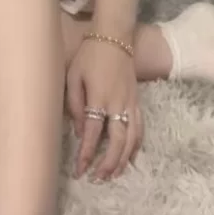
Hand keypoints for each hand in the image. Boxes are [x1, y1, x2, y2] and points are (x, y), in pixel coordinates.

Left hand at [66, 39, 143, 180]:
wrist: (115, 36)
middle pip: (117, 142)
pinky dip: (136, 146)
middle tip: (97, 178)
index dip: (86, 154)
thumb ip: (74, 104)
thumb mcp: (73, 76)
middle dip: (108, 164)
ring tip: (113, 175)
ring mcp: (131, 104)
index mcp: (99, 98)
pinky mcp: (137, 101)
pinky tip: (131, 158)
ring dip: (123, 160)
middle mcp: (118, 105)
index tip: (79, 171)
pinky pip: (140, 128)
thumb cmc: (89, 55)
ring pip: (132, 139)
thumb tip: (78, 131)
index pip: (92, 134)